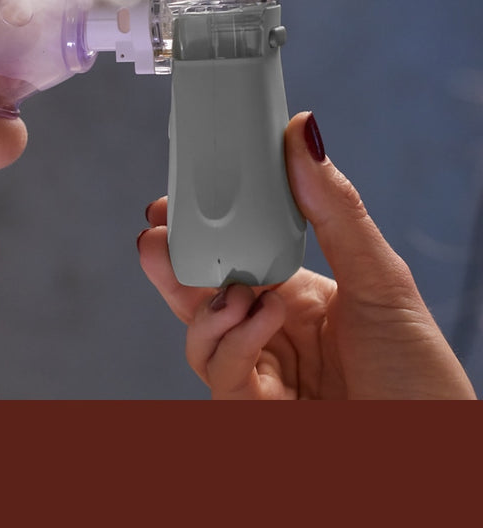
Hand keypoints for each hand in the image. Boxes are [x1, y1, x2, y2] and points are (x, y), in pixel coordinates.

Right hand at [137, 111, 476, 399]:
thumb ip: (334, 208)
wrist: (433, 453)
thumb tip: (305, 134)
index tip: (169, 205)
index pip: (233, 255)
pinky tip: (264, 322)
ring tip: (243, 294)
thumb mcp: (381, 280)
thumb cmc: (420, 376)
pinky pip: (219, 372)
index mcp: (294, 293)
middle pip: (198, 294)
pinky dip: (234, 342)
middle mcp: (270, 331)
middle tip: (154, 240)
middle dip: (169, 266)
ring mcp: (259, 374)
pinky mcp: (253, 411)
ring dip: (209, 309)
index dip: (197, 232)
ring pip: (197, 335)